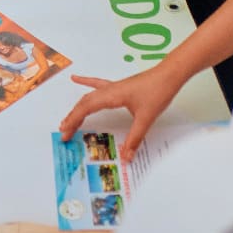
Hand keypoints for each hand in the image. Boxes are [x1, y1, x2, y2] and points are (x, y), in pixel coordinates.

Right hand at [57, 65, 184, 163]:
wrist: (169, 75)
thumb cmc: (157, 92)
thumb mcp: (146, 119)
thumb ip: (135, 138)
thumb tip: (126, 157)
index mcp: (111, 96)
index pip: (86, 108)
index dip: (73, 121)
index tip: (65, 133)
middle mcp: (109, 90)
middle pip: (84, 103)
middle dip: (72, 117)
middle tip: (64, 131)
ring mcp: (113, 87)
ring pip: (89, 96)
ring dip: (77, 107)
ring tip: (68, 117)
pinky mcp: (119, 87)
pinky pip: (98, 85)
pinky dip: (86, 82)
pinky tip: (76, 79)